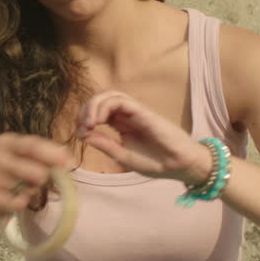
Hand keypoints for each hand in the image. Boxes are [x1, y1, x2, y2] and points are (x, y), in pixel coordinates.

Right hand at [0, 132, 74, 217]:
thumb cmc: (17, 171)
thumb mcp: (31, 159)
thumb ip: (49, 157)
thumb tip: (69, 161)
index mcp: (7, 141)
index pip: (31, 145)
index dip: (51, 154)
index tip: (68, 164)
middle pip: (22, 164)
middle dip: (38, 174)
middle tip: (44, 180)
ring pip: (14, 184)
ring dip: (28, 189)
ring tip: (30, 190)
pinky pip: (7, 201)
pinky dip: (17, 203)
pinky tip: (21, 201)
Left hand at [76, 90, 210, 184]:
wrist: (179, 165)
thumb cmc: (155, 162)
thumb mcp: (121, 155)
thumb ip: (103, 143)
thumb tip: (82, 134)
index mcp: (121, 124)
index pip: (98, 111)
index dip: (84, 117)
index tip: (80, 133)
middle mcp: (127, 115)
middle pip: (101, 99)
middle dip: (86, 109)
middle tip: (82, 127)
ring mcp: (135, 111)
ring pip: (109, 95)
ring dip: (94, 105)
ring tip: (89, 123)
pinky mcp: (143, 111)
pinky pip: (120, 100)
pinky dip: (105, 106)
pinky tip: (98, 121)